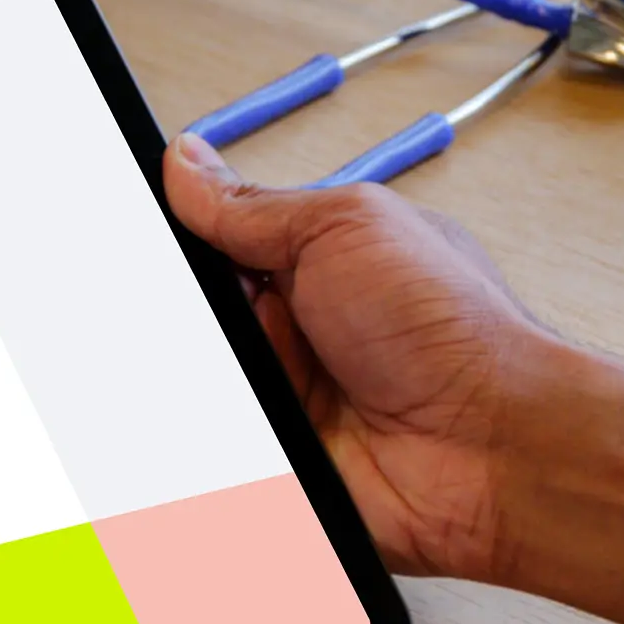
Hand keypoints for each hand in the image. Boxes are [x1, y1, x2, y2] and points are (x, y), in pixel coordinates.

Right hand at [160, 132, 565, 584]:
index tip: (126, 224)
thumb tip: (185, 160)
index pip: (209, 240)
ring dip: (196, 380)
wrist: (497, 447)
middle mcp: (293, 327)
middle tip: (196, 319)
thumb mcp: (344, 228)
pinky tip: (214, 429)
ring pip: (195, 383)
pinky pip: (211, 455)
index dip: (169, 238)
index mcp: (311, 258)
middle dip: (173, 312)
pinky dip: (199, 448)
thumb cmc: (452, 330)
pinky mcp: (279, 463)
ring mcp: (285, 398)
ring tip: (224, 375)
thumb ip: (251, 205)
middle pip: (193, 315)